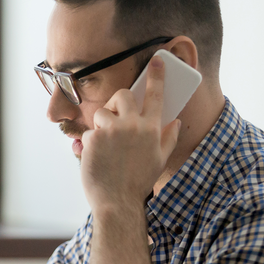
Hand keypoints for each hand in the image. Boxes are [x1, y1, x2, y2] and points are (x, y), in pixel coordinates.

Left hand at [80, 55, 180, 212]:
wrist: (117, 202)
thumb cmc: (138, 183)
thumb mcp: (160, 161)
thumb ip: (168, 139)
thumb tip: (175, 122)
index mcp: (152, 129)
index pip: (156, 96)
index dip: (157, 76)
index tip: (157, 61)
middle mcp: (133, 126)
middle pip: (123, 94)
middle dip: (117, 100)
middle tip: (115, 114)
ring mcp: (112, 131)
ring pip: (101, 113)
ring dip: (101, 125)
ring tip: (105, 145)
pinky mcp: (93, 139)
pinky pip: (88, 133)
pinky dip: (89, 145)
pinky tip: (95, 160)